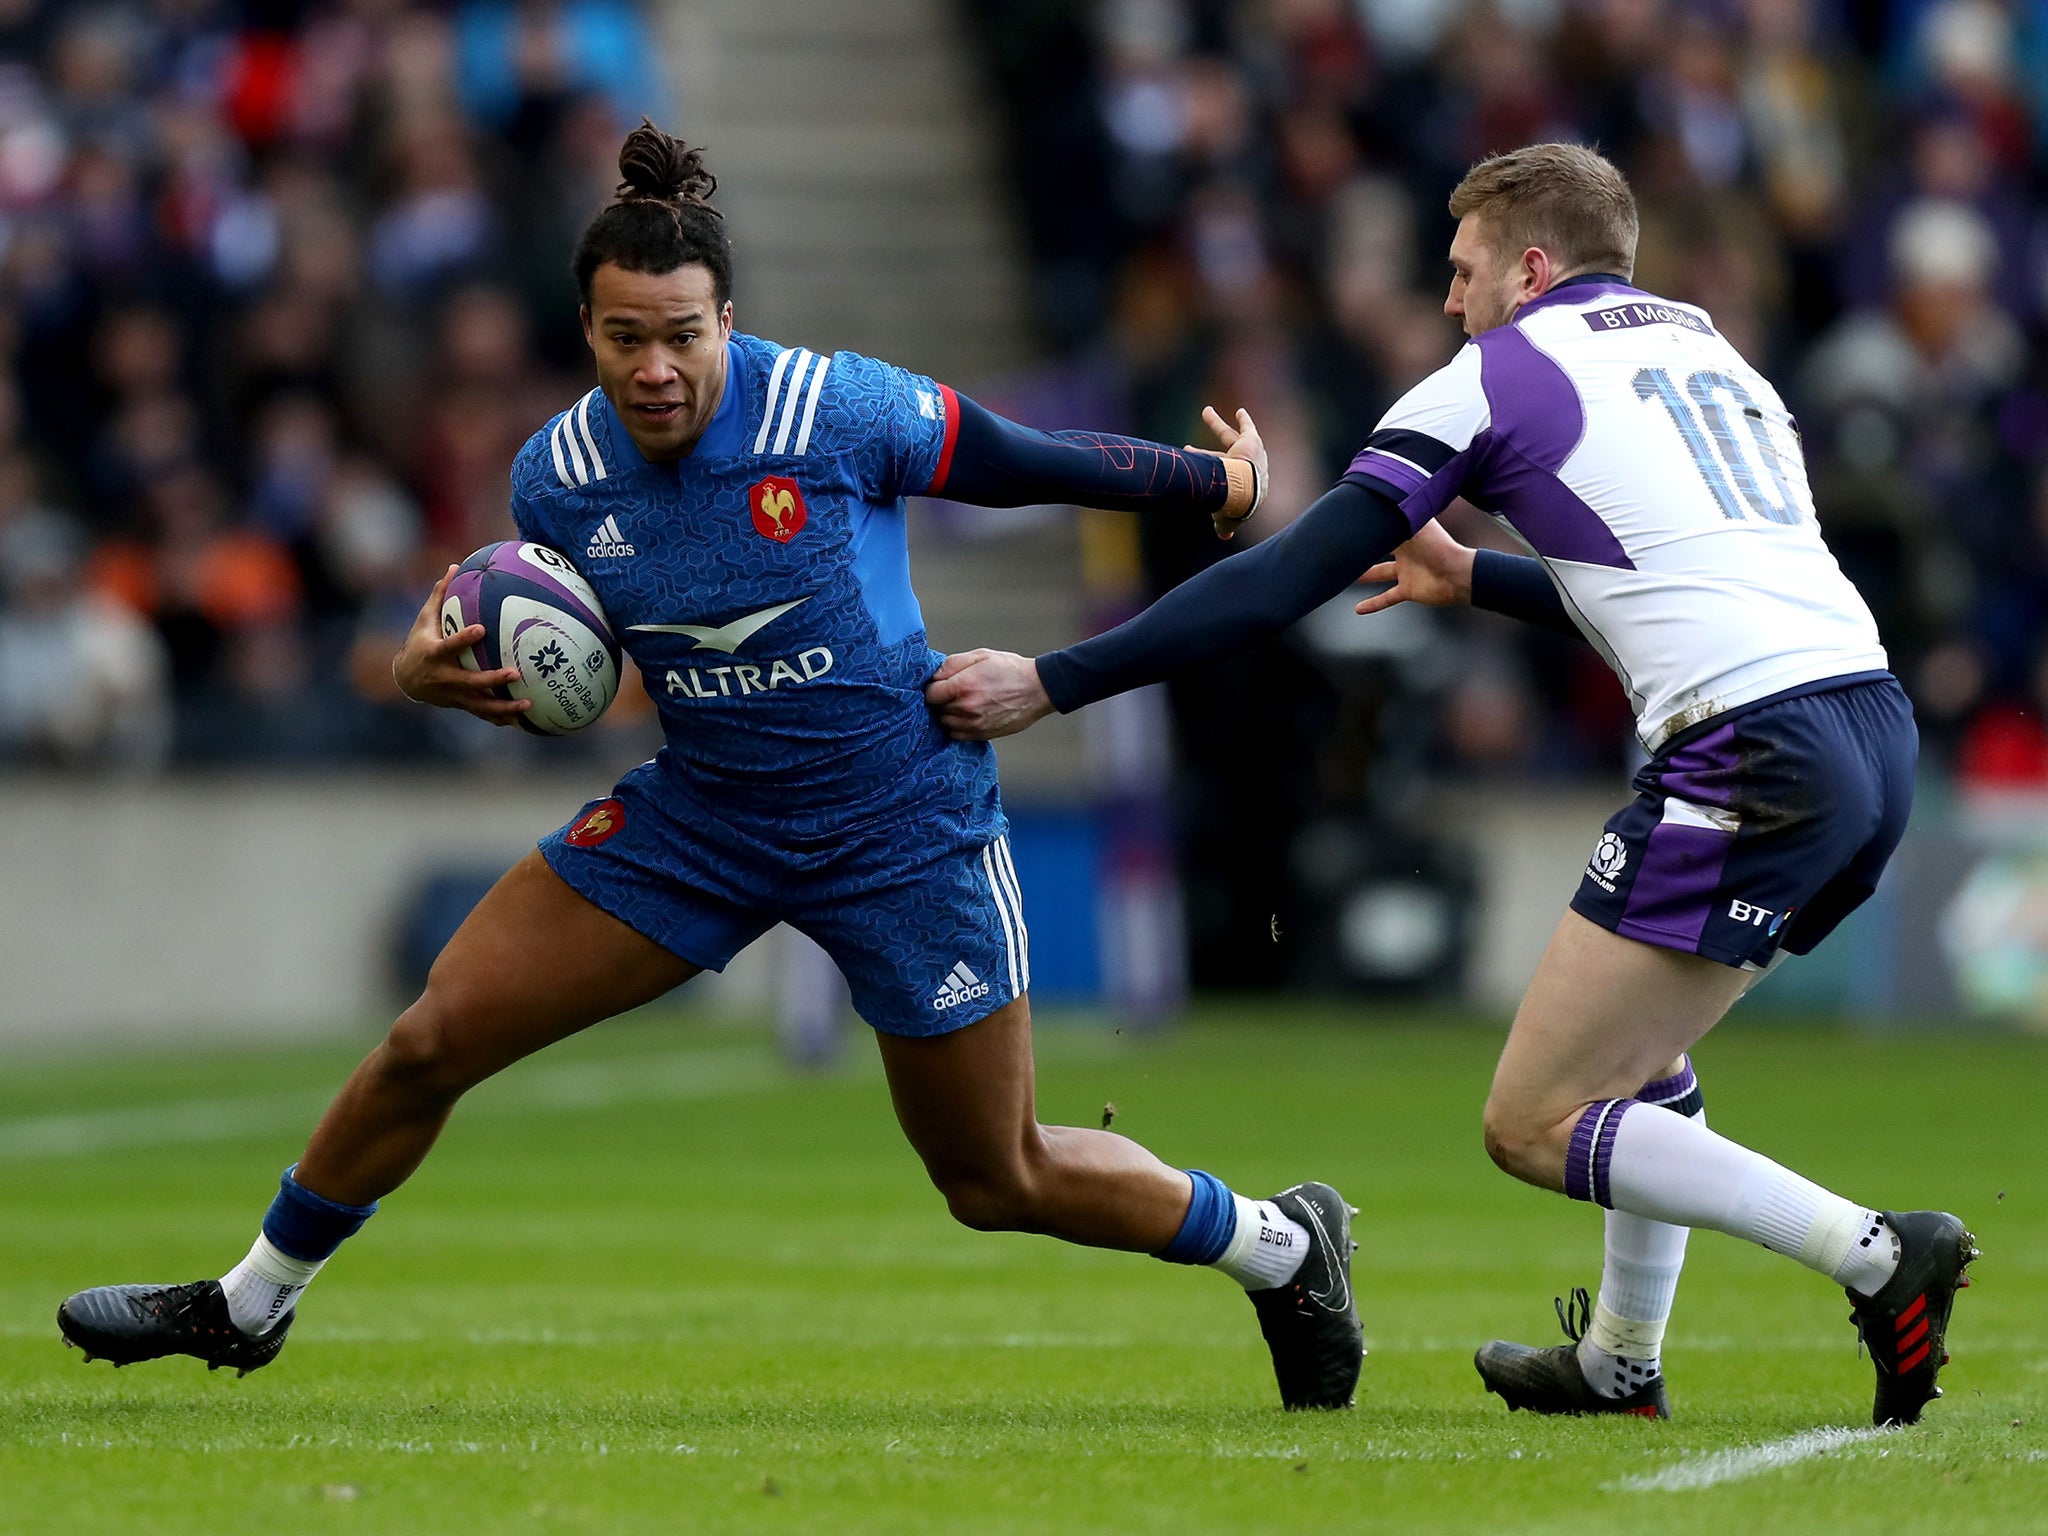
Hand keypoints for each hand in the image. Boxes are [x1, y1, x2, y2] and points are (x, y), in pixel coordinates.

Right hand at [391, 565, 532, 724]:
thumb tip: (454, 566)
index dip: (464, 639)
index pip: (450, 646)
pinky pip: (485, 714)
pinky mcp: (462, 705)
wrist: (406, 680)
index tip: (481, 629)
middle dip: (493, 680)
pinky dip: (503, 718)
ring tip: (528, 705)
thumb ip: (439, 595)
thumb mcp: (424, 620)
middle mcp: (445, 678)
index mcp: (435, 654)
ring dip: (505, 708)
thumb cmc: (420, 643)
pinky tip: (525, 721)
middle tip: (516, 673)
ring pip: (481, 705)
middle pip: (471, 682)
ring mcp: (454, 695)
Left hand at [924, 649, 1053, 740]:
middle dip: (942, 700)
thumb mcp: (980, 656)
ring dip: (950, 714)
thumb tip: (934, 676)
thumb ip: (952, 664)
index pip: (930, 694)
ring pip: (946, 723)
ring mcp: (974, 724)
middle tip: (956, 692)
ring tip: (965, 703)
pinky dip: (958, 726)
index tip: (941, 685)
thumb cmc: (1010, 670)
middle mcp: (966, 708)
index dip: (933, 688)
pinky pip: (957, 735)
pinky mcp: (982, 735)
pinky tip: (970, 715)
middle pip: (937, 709)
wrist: (1038, 689)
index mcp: (963, 686)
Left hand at [1189, 406, 1266, 539]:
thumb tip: (1224, 537)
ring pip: (1229, 437)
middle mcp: (1248, 470)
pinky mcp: (1252, 442)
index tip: (1197, 477)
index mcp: (1241, 488)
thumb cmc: (1236, 506)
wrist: (1246, 492)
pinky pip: (1248, 428)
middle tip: (1186, 449)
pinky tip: (1240, 411)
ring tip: (1204, 411)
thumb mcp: (1228, 518)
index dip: (1211, 479)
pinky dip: (1245, 420)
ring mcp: (1251, 454)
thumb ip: (1225, 526)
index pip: (1223, 481)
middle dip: (1205, 454)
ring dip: (1216, 425)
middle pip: (1221, 457)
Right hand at [1354, 520, 1476, 615]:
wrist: (1457, 574)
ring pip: (1380, 573)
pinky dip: (1373, 604)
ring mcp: (1406, 572)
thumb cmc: (1438, 545)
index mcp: (1406, 535)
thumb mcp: (1414, 524)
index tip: (1348, 522)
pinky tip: (1358, 609)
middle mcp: (1405, 553)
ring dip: (1365, 575)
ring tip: (1345, 576)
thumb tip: (1376, 497)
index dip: (1369, 526)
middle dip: (1364, 549)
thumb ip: (1394, 515)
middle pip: (1379, 550)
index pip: (1384, 528)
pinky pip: (1387, 598)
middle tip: (1343, 548)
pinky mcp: (1408, 590)